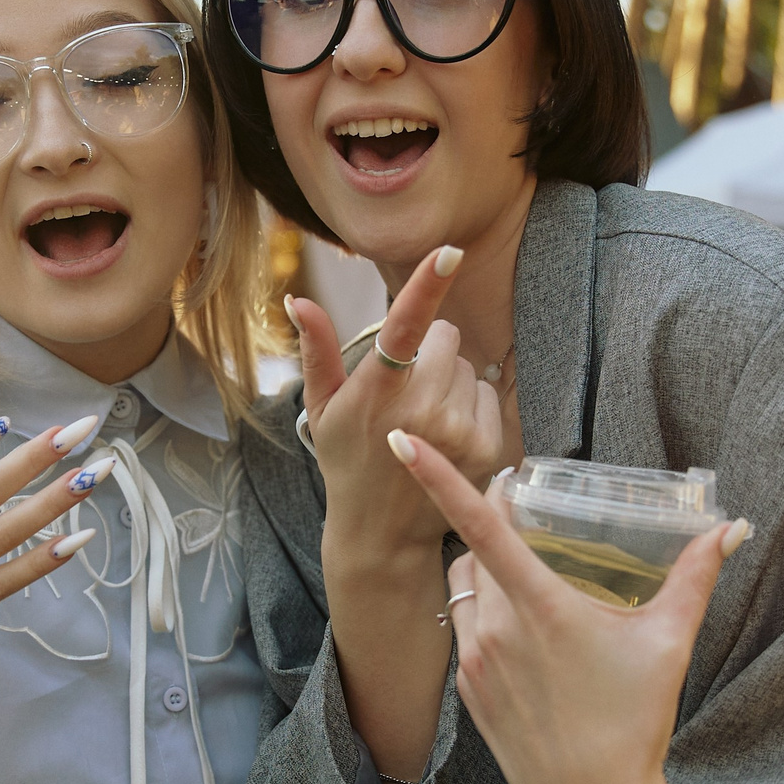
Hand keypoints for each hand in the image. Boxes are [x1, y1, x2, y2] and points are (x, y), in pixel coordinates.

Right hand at [287, 247, 507, 558]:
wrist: (381, 532)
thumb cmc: (347, 461)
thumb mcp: (322, 408)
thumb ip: (317, 350)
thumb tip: (296, 299)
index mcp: (377, 391)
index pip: (406, 328)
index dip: (428, 284)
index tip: (449, 251)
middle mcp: (420, 408)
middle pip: (444, 338)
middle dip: (428, 352)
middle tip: (405, 390)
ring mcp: (456, 429)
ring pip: (466, 367)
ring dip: (449, 381)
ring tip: (424, 417)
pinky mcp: (485, 447)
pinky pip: (487, 395)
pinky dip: (470, 406)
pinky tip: (446, 432)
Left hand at [391, 429, 731, 783]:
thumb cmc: (634, 726)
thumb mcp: (668, 643)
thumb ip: (694, 577)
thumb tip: (731, 529)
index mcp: (540, 607)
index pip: (478, 524)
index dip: (436, 476)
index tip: (403, 439)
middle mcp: (495, 629)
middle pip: (472, 550)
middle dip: (491, 524)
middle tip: (527, 513)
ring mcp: (475, 662)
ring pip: (462, 589)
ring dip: (483, 571)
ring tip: (527, 574)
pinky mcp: (468, 692)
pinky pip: (463, 631)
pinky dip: (483, 615)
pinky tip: (521, 631)